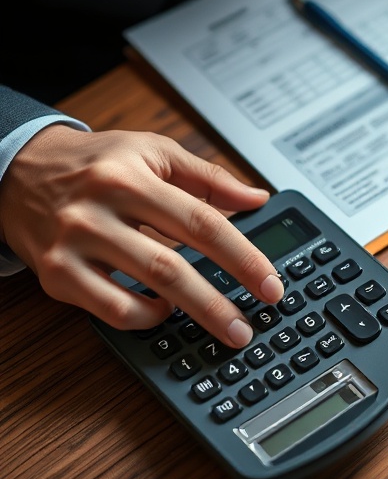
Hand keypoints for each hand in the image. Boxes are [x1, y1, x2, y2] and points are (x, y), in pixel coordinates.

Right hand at [0, 126, 284, 347]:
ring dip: (189, 315)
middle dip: (218, 303)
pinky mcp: (55, 274)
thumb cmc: (97, 163)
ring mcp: (73, 246)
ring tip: (223, 325)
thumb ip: (209, 177)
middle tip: (250, 326)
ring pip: (141, 291)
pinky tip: (165, 310)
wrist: (18, 168)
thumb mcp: (154, 152)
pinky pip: (109, 310)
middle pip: (172, 266)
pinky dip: (144, 317)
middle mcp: (99, 211)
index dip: (243, 257)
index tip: (271, 284)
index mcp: (131, 177)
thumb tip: (257, 198)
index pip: (202, 222)